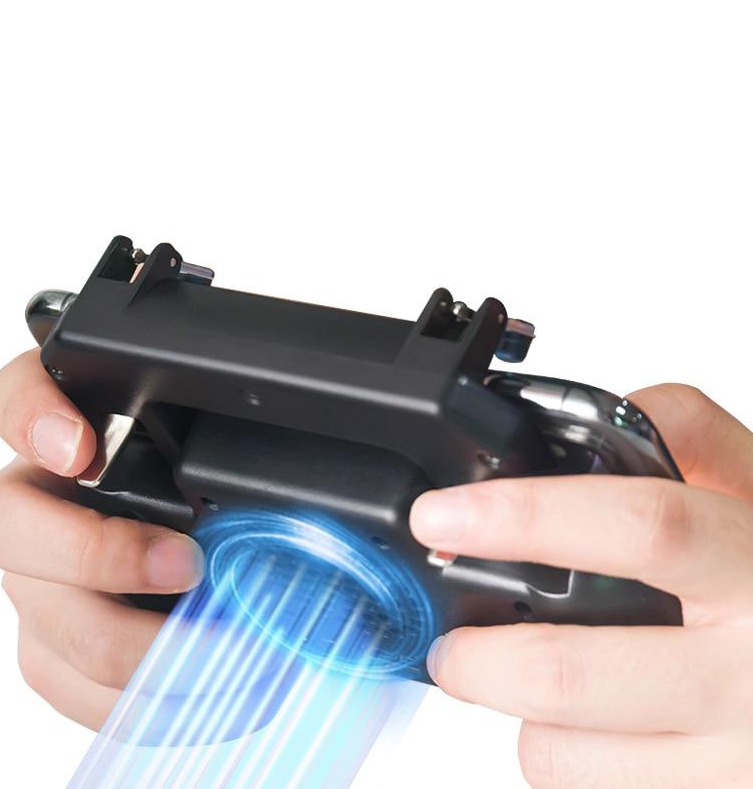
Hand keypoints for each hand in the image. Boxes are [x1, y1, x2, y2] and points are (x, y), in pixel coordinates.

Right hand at [0, 350, 203, 729]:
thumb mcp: (219, 442)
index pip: (15, 396)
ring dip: (128, 645)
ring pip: (41, 616)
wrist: (203, 552)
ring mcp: (38, 577)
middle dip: (94, 553)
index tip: (78, 449)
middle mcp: (40, 500)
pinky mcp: (53, 642)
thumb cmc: (212, 485)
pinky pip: (65, 679)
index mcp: (76, 428)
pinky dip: (133, 693)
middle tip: (186, 565)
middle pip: (4, 523)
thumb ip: (221, 423)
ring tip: (216, 647)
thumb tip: (279, 428)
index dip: (31, 418)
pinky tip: (198, 683)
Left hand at [411, 384, 752, 788]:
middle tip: (449, 643)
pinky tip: (595, 725)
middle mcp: (751, 679)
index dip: (524, 516)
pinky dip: (566, 760)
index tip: (441, 516)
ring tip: (530, 683)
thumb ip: (695, 441)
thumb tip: (615, 410)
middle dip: (478, 660)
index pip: (639, 527)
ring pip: (565, 755)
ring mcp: (736, 764)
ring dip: (521, 716)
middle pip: (570, 674)